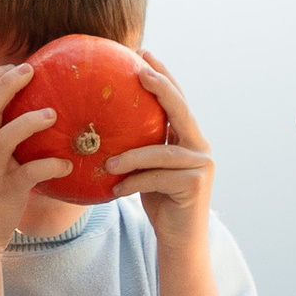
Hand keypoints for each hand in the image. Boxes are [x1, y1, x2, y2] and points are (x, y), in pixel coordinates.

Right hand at [0, 60, 71, 295]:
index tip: (16, 67)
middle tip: (31, 70)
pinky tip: (66, 163)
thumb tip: (21, 120)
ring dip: (28, 122)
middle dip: (6, 84)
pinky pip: (28, 175)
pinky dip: (48, 165)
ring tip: (52, 114)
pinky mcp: (6, 195)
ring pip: (3, 139)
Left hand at [108, 55, 218, 295]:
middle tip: (138, 71)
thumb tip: (94, 125)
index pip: (176, 100)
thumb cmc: (157, 204)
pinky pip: (157, 178)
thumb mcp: (144, 171)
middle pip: (181, 110)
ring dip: (132, 155)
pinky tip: (114, 190)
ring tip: (107, 160)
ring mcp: (201, 166)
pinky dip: (133, 182)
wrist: (179, 243)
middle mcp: (199, 147)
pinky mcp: (195, 186)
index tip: (143, 52)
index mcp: (187, 139)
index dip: (163, 74)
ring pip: (162, 152)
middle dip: (161, 87)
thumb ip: (135, 148)